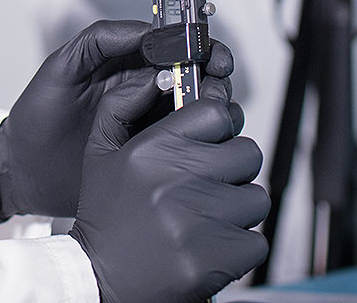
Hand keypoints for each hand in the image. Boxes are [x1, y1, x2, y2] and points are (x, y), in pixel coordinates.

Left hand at [0, 19, 234, 222]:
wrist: (24, 174)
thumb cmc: (35, 120)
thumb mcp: (60, 70)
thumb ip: (98, 41)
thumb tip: (146, 29)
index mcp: (124, 64)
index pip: (169, 44)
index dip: (192, 42)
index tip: (205, 47)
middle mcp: (143, 90)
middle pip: (192, 72)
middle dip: (212, 69)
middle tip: (218, 76)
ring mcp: (150, 122)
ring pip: (196, 104)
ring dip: (212, 100)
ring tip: (212, 104)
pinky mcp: (153, 154)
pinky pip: (186, 139)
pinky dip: (203, 132)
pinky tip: (203, 132)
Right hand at [68, 76, 268, 302]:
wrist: (99, 279)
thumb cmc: (106, 217)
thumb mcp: (101, 151)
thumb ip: (123, 106)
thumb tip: (160, 77)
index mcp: (154, 148)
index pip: (218, 114)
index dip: (220, 129)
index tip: (212, 144)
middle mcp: (179, 177)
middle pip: (247, 152)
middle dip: (233, 170)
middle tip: (209, 187)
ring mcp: (202, 217)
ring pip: (256, 198)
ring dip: (239, 210)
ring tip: (207, 220)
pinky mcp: (219, 254)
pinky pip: (257, 240)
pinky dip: (240, 248)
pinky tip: (211, 247)